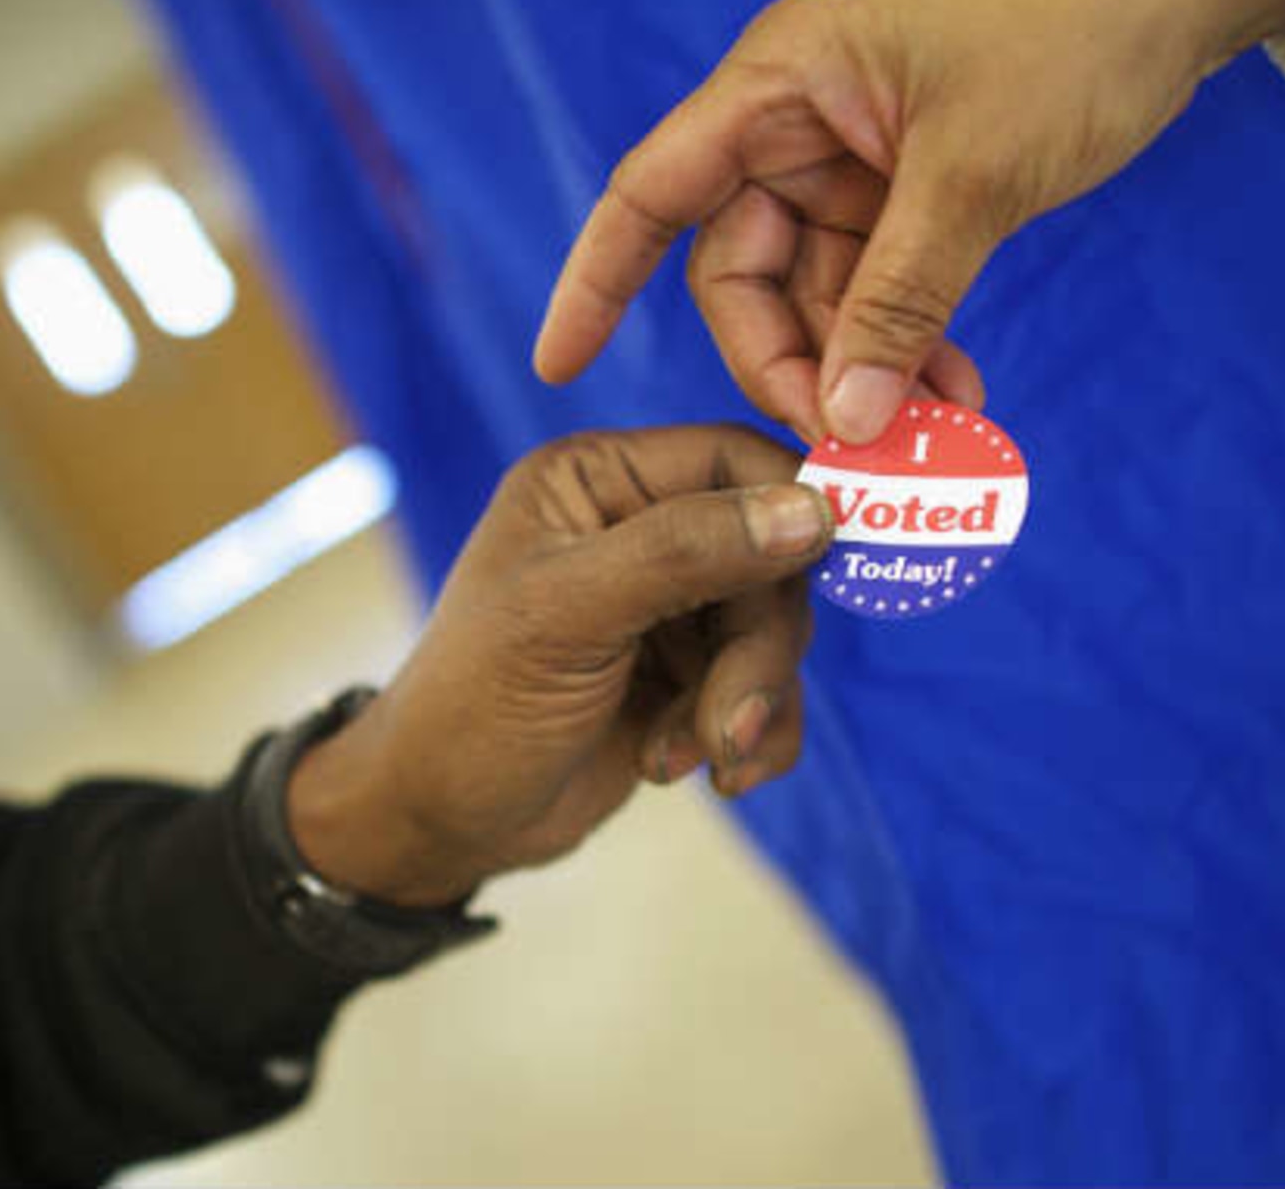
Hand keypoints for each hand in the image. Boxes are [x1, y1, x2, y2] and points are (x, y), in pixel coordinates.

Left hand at [285, 426, 832, 906]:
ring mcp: (669, 607)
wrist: (437, 826)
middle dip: (756, 650)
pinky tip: (704, 775)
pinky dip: (752, 737)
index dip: (795, 502)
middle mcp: (640, 529)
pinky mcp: (689, 678)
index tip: (846, 557)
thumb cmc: (473, 704)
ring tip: (697, 757)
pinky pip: (767, 692)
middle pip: (770, 557)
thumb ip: (687, 553)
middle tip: (730, 720)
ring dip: (747, 703)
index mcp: (598, 480)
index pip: (733, 458)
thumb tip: (816, 511)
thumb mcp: (569, 616)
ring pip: (774, 633)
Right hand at [533, 0, 1284, 443]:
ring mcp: (855, 164)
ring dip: (867, 371)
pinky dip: (910, 346)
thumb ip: (899, 302)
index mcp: (778, 85)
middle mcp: (797, 125)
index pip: (652, 192)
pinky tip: (958, 393)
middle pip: (742, 273)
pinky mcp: (911, 193)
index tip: (558, 364)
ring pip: (820, 298)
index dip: (596, 278)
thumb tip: (842, 425)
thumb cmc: (1067, 32)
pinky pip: (882, 291)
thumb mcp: (973, 175)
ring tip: (938, 431)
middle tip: (855, 442)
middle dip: (790, 363)